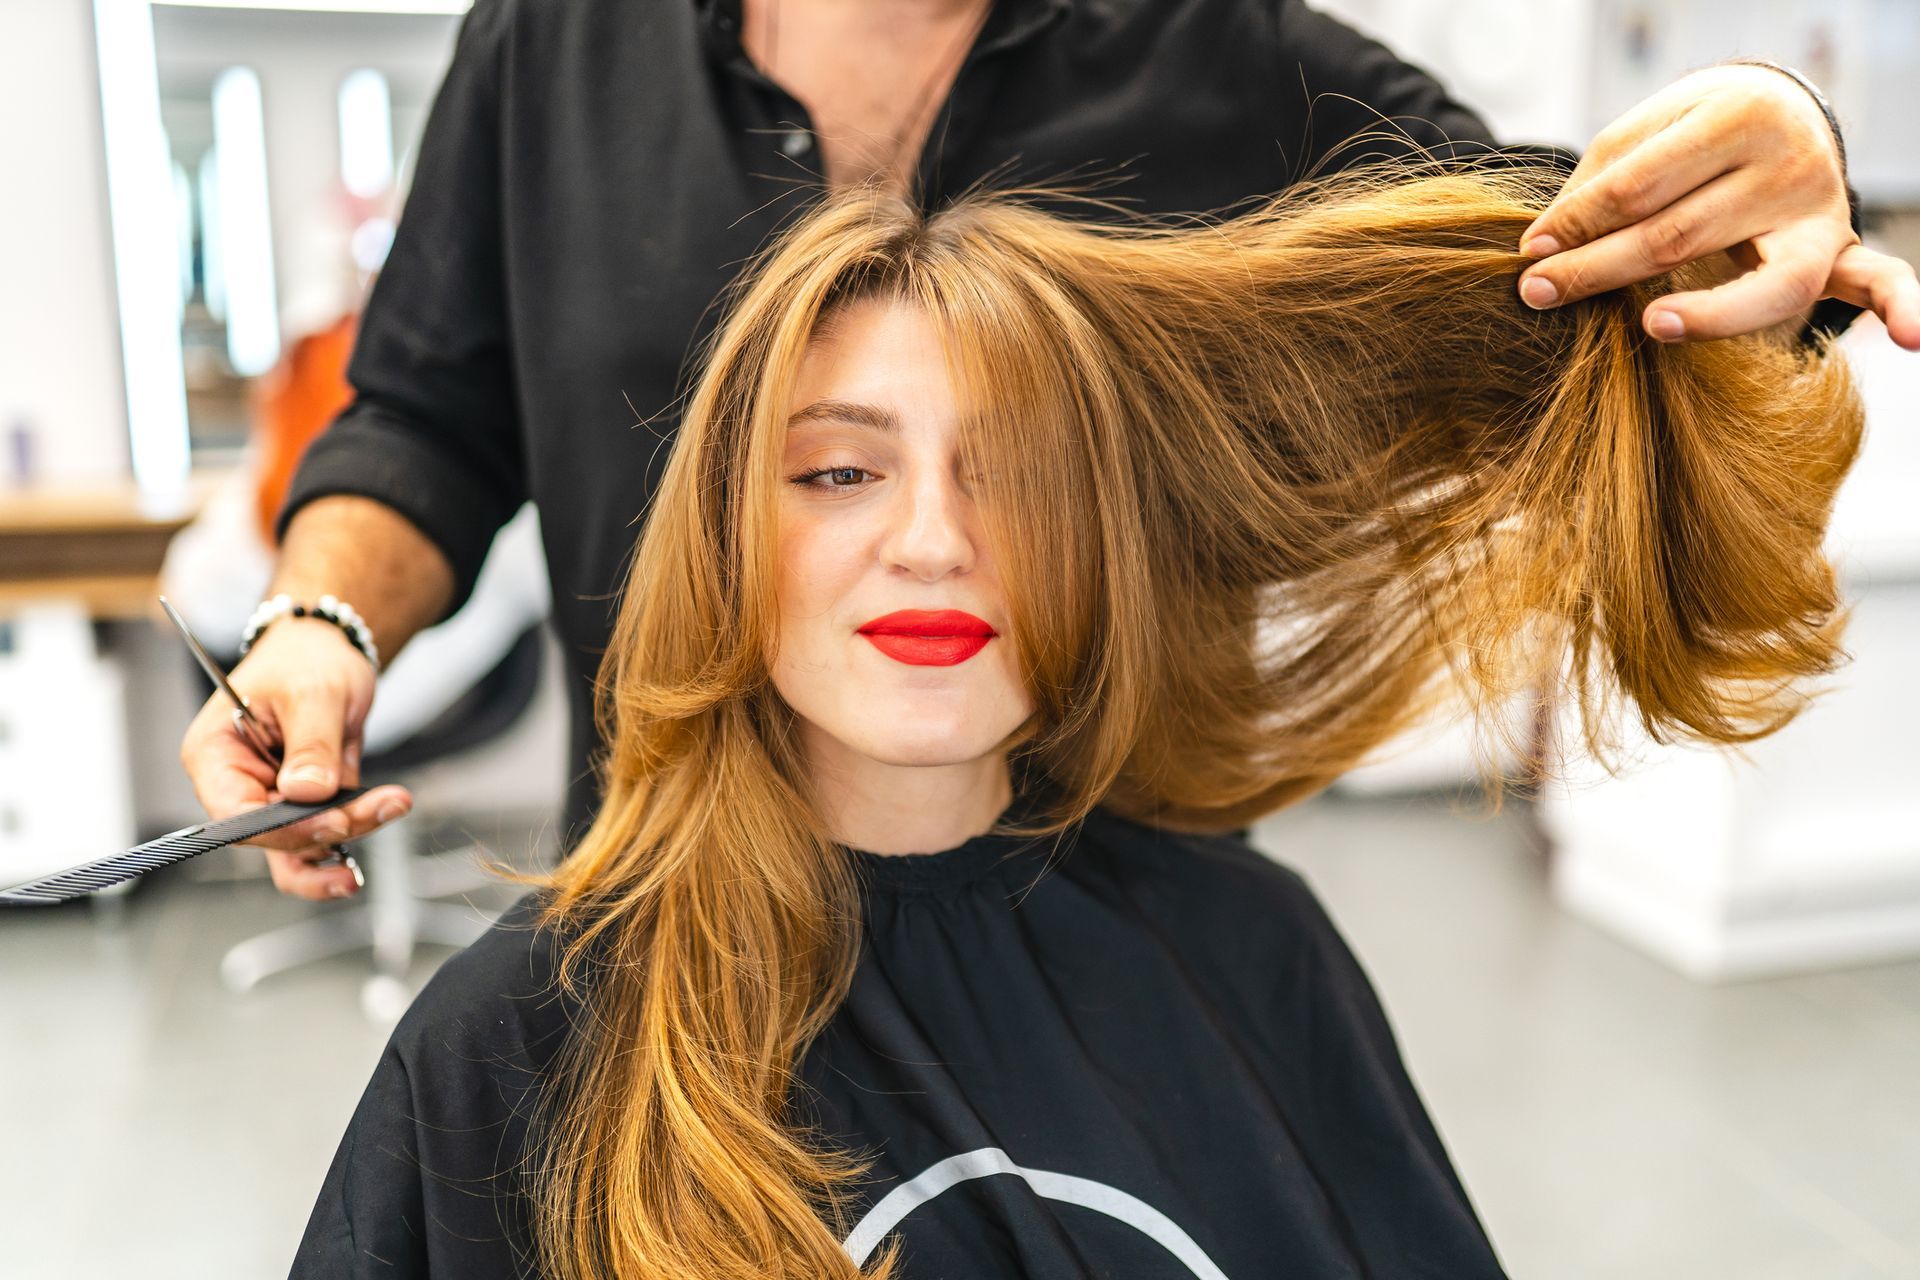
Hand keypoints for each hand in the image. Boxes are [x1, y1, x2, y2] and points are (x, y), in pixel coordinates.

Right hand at [179, 617, 410, 899]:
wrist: (328, 650)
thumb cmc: (305, 659)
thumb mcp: (313, 692)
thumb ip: (311, 744)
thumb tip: (307, 793)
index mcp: (214, 756)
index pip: (235, 815)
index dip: (283, 829)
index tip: (334, 821)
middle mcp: (237, 782)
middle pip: (274, 835)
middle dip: (329, 829)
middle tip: (379, 808)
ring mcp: (272, 795)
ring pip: (305, 841)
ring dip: (351, 828)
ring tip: (391, 804)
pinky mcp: (306, 799)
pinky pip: (328, 826)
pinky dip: (360, 819)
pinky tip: (388, 806)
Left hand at [1514, 63, 1919, 349]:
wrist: (1773, 111)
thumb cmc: (1686, 137)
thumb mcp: (1640, 139)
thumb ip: (1597, 189)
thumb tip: (1544, 247)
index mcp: (1731, 117)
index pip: (1640, 186)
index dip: (1577, 223)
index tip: (1527, 254)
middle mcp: (1785, 161)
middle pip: (1682, 234)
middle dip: (1602, 269)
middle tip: (1538, 295)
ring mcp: (1818, 210)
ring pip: (1764, 280)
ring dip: (1707, 314)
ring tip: (1650, 325)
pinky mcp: (1839, 250)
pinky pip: (1878, 279)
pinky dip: (1904, 307)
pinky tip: (1916, 340)